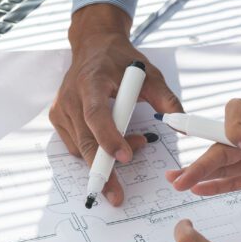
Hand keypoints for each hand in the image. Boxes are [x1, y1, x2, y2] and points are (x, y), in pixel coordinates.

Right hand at [49, 3, 182, 204]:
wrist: (93, 45)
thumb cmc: (120, 60)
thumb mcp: (149, 74)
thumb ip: (166, 100)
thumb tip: (182, 126)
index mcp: (92, 82)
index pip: (96, 115)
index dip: (108, 138)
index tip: (125, 157)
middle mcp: (71, 97)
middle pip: (86, 142)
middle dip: (103, 172)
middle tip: (117, 196)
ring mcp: (61, 110)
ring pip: (82, 148)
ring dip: (107, 157)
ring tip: (134, 144)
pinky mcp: (58, 119)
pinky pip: (76, 146)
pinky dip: (97, 151)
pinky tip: (117, 141)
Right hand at [167, 99, 240, 219]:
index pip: (240, 112)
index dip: (235, 127)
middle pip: (223, 143)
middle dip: (202, 161)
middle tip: (181, 180)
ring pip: (223, 162)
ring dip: (199, 173)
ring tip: (176, 184)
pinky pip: (234, 179)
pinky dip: (216, 186)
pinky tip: (197, 192)